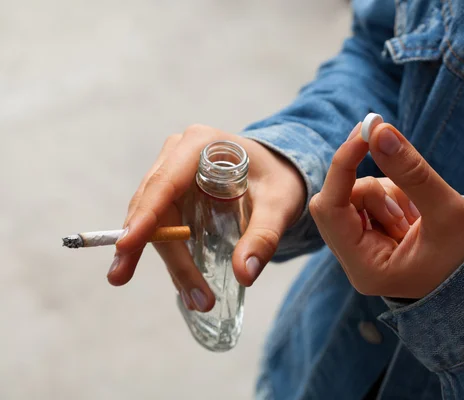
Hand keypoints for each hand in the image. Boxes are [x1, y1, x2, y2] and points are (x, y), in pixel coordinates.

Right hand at [108, 125, 305, 310]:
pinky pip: (159, 221)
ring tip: (187, 296)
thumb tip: (244, 274)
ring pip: (152, 217)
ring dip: (163, 257)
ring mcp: (170, 170)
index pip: (165, 183)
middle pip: (153, 205)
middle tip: (144, 284)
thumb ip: (264, 236)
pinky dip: (167, 252)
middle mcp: (178, 153)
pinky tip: (180, 281)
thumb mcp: (280, 205)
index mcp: (201, 145)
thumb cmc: (279, 180)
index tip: (127, 245)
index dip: (145, 216)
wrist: (278, 171)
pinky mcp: (171, 190)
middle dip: (147, 247)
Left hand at [309, 123, 463, 298]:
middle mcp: (357, 262)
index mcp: (367, 269)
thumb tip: (379, 131)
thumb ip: (411, 172)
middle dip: (371, 186)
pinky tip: (414, 215)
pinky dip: (391, 195)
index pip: (330, 210)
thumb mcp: (447, 210)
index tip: (366, 132)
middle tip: (397, 161)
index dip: (342, 166)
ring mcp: (362, 250)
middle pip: (335, 201)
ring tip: (417, 214)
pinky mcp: (372, 237)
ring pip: (353, 196)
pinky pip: (368, 199)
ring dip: (387, 191)